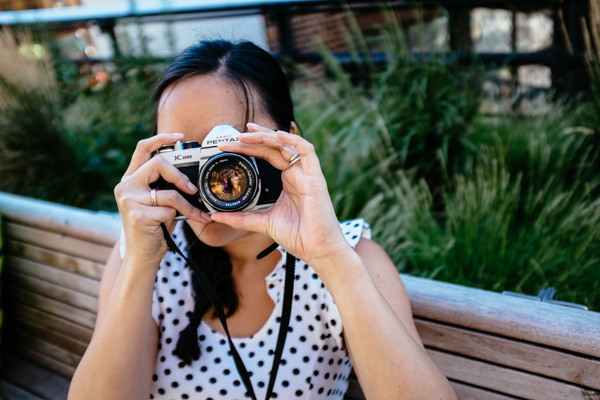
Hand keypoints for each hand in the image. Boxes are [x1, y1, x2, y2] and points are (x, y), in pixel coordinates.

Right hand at [115, 133, 210, 264]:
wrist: (143, 255)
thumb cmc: (155, 227)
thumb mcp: (159, 202)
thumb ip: (166, 185)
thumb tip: (192, 175)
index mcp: (131, 179)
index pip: (143, 148)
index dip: (161, 138)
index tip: (180, 137)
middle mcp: (126, 186)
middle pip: (158, 164)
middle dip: (180, 176)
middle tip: (193, 189)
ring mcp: (129, 200)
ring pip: (169, 192)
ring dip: (189, 205)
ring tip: (199, 214)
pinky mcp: (137, 215)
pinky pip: (169, 209)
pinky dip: (183, 217)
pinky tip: (181, 225)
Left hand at [210, 123, 349, 269]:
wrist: (315, 249)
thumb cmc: (297, 236)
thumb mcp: (262, 223)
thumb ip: (240, 218)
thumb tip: (215, 216)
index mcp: (286, 180)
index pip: (265, 155)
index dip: (248, 148)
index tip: (227, 146)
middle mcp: (296, 173)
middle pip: (273, 146)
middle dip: (253, 139)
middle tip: (232, 137)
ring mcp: (306, 173)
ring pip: (287, 144)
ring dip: (266, 136)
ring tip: (246, 134)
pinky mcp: (315, 177)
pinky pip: (307, 150)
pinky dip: (293, 139)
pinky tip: (277, 135)